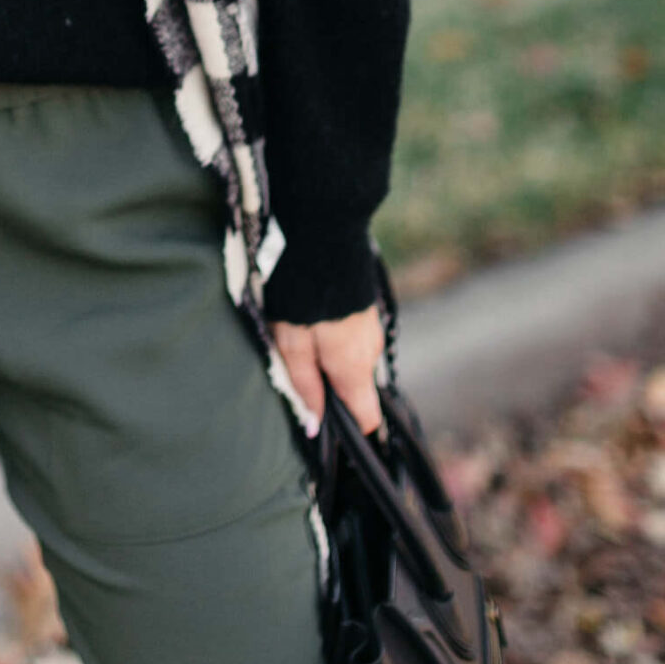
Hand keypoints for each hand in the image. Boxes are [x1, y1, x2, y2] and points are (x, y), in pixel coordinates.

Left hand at [271, 306, 383, 437]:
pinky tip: (315, 321)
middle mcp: (370, 354)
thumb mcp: (292, 344)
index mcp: (354, 370)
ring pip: (354, 363)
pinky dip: (337, 340)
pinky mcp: (366, 311)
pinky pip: (354, 341)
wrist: (324, 236)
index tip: (325, 423)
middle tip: (299, 367)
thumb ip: (305, 386)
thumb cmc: (301, 295)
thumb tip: (315, 427)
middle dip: (331, 387)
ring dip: (332, 359)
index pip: (368, 418)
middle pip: (356, 389)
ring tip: (302, 338)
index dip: (348, 427)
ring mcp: (372, 330)